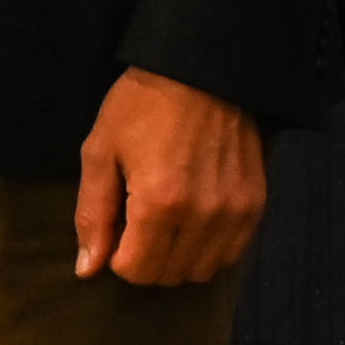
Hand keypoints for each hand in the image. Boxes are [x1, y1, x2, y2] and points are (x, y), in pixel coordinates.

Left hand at [73, 68, 265, 286]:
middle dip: (145, 260)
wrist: (201, 69)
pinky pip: (231, 253)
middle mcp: (203, 213)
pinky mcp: (255, 203)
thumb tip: (89, 269)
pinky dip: (208, 248)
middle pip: (168, 275)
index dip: (118, 258)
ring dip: (177, 258)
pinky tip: (193, 220)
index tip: (117, 230)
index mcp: (159, 201)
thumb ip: (93, 215)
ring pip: (201, 271)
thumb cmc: (143, 105)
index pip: (137, 270)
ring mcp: (234, 211)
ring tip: (166, 222)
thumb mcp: (101, 151)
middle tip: (138, 223)